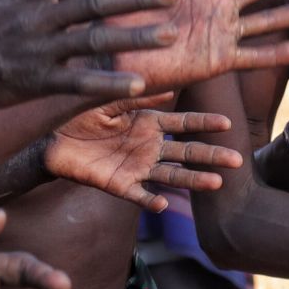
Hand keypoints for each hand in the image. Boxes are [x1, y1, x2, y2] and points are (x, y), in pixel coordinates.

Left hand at [43, 105, 242, 211]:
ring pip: (171, 175)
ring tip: (216, 183)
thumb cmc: (80, 113)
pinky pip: (137, 195)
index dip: (204, 124)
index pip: (183, 123)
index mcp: (149, 123)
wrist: (51, 138)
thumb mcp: (109, 99)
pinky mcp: (119, 185)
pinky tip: (160, 202)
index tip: (228, 124)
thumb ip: (136, 96)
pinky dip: (148, 200)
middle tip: (237, 160)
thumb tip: (168, 86)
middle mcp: (149, 147)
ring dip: (193, 180)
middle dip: (211, 155)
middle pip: (186, 152)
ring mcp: (137, 168)